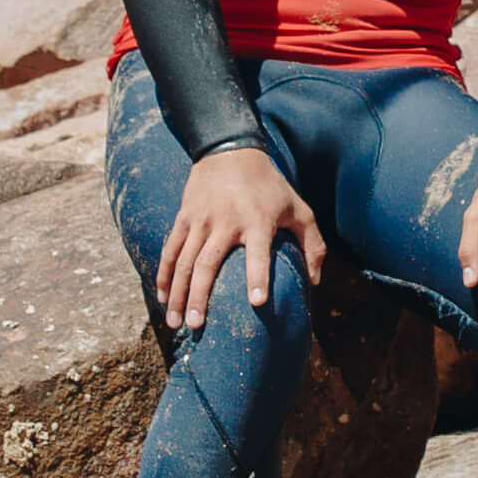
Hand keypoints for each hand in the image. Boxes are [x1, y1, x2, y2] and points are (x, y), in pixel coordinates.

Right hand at [155, 143, 322, 333]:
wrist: (229, 151)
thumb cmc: (270, 186)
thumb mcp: (298, 207)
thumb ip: (312, 243)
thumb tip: (314, 282)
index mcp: (258, 220)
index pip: (259, 252)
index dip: (258, 276)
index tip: (256, 303)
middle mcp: (226, 221)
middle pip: (208, 263)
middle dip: (200, 297)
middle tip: (197, 325)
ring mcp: (201, 220)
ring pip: (183, 262)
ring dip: (178, 294)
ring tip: (175, 323)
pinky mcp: (184, 218)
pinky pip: (170, 250)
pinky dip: (164, 275)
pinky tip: (163, 298)